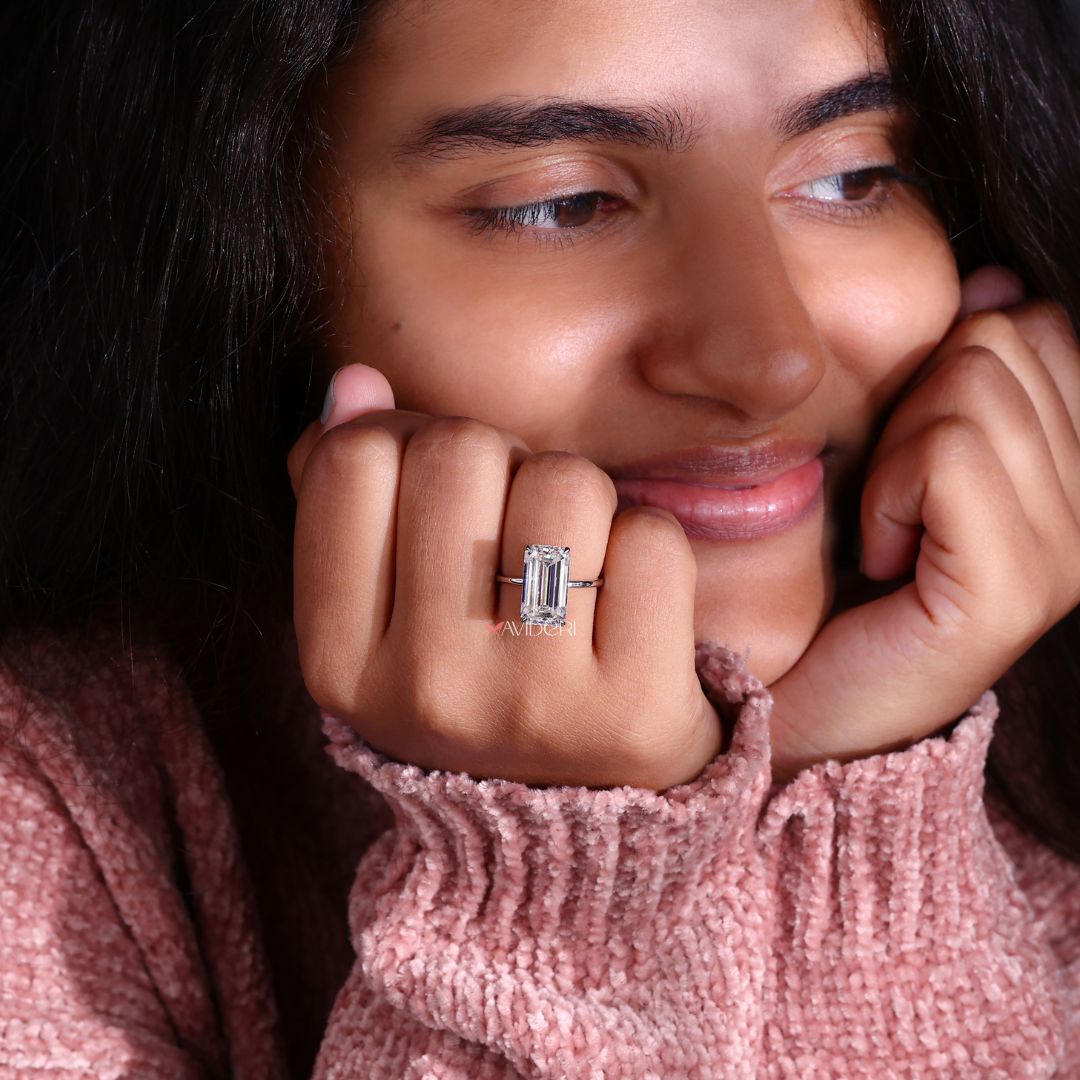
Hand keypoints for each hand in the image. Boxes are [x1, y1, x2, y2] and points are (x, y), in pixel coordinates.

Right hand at [287, 365, 722, 790]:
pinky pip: (651, 538)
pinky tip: (628, 611)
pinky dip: (648, 550)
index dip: (410, 446)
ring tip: (574, 574)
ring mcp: (530, 707)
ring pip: (565, 481)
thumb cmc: (482, 683)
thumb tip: (354, 381)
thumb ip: (349, 495)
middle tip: (517, 538)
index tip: (445, 500)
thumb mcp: (385, 614)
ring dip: (581, 502)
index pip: (355, 461)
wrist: (584, 821)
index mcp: (340, 665)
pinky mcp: (635, 712)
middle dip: (501, 466)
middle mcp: (423, 693)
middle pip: (460, 451)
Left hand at [767, 268, 1079, 781]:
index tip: (916, 460)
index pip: (1038, 325)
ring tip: (887, 531)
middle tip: (893, 500)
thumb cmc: (841, 571)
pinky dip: (889, 493)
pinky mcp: (1014, 590)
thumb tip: (999, 280)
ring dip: (894, 455)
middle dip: (915, 407)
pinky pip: (948, 455)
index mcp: (1077, 469)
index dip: (948, 370)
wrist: (802, 700)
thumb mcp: (902, 450)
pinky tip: (882, 557)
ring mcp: (1069, 553)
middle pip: (998, 342)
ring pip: (971, 386)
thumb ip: (961, 372)